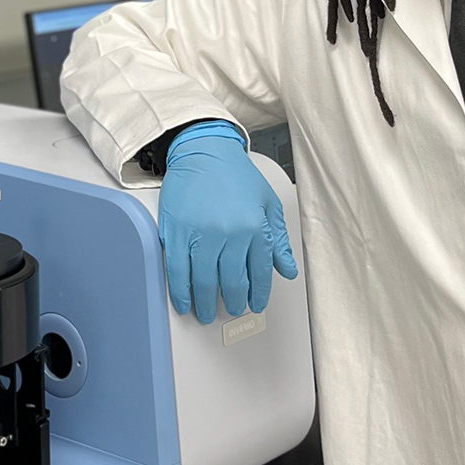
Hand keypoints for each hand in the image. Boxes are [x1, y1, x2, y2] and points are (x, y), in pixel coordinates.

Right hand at [158, 120, 298, 322]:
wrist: (203, 151)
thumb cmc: (236, 175)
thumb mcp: (268, 204)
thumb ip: (278, 240)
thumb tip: (287, 271)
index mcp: (255, 228)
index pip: (259, 273)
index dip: (258, 294)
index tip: (255, 304)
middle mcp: (230, 233)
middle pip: (232, 282)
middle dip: (234, 302)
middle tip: (233, 310)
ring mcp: (201, 234)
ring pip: (205, 282)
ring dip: (207, 303)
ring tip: (208, 313)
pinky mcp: (177, 232)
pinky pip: (178, 271)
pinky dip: (181, 292)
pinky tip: (184, 303)